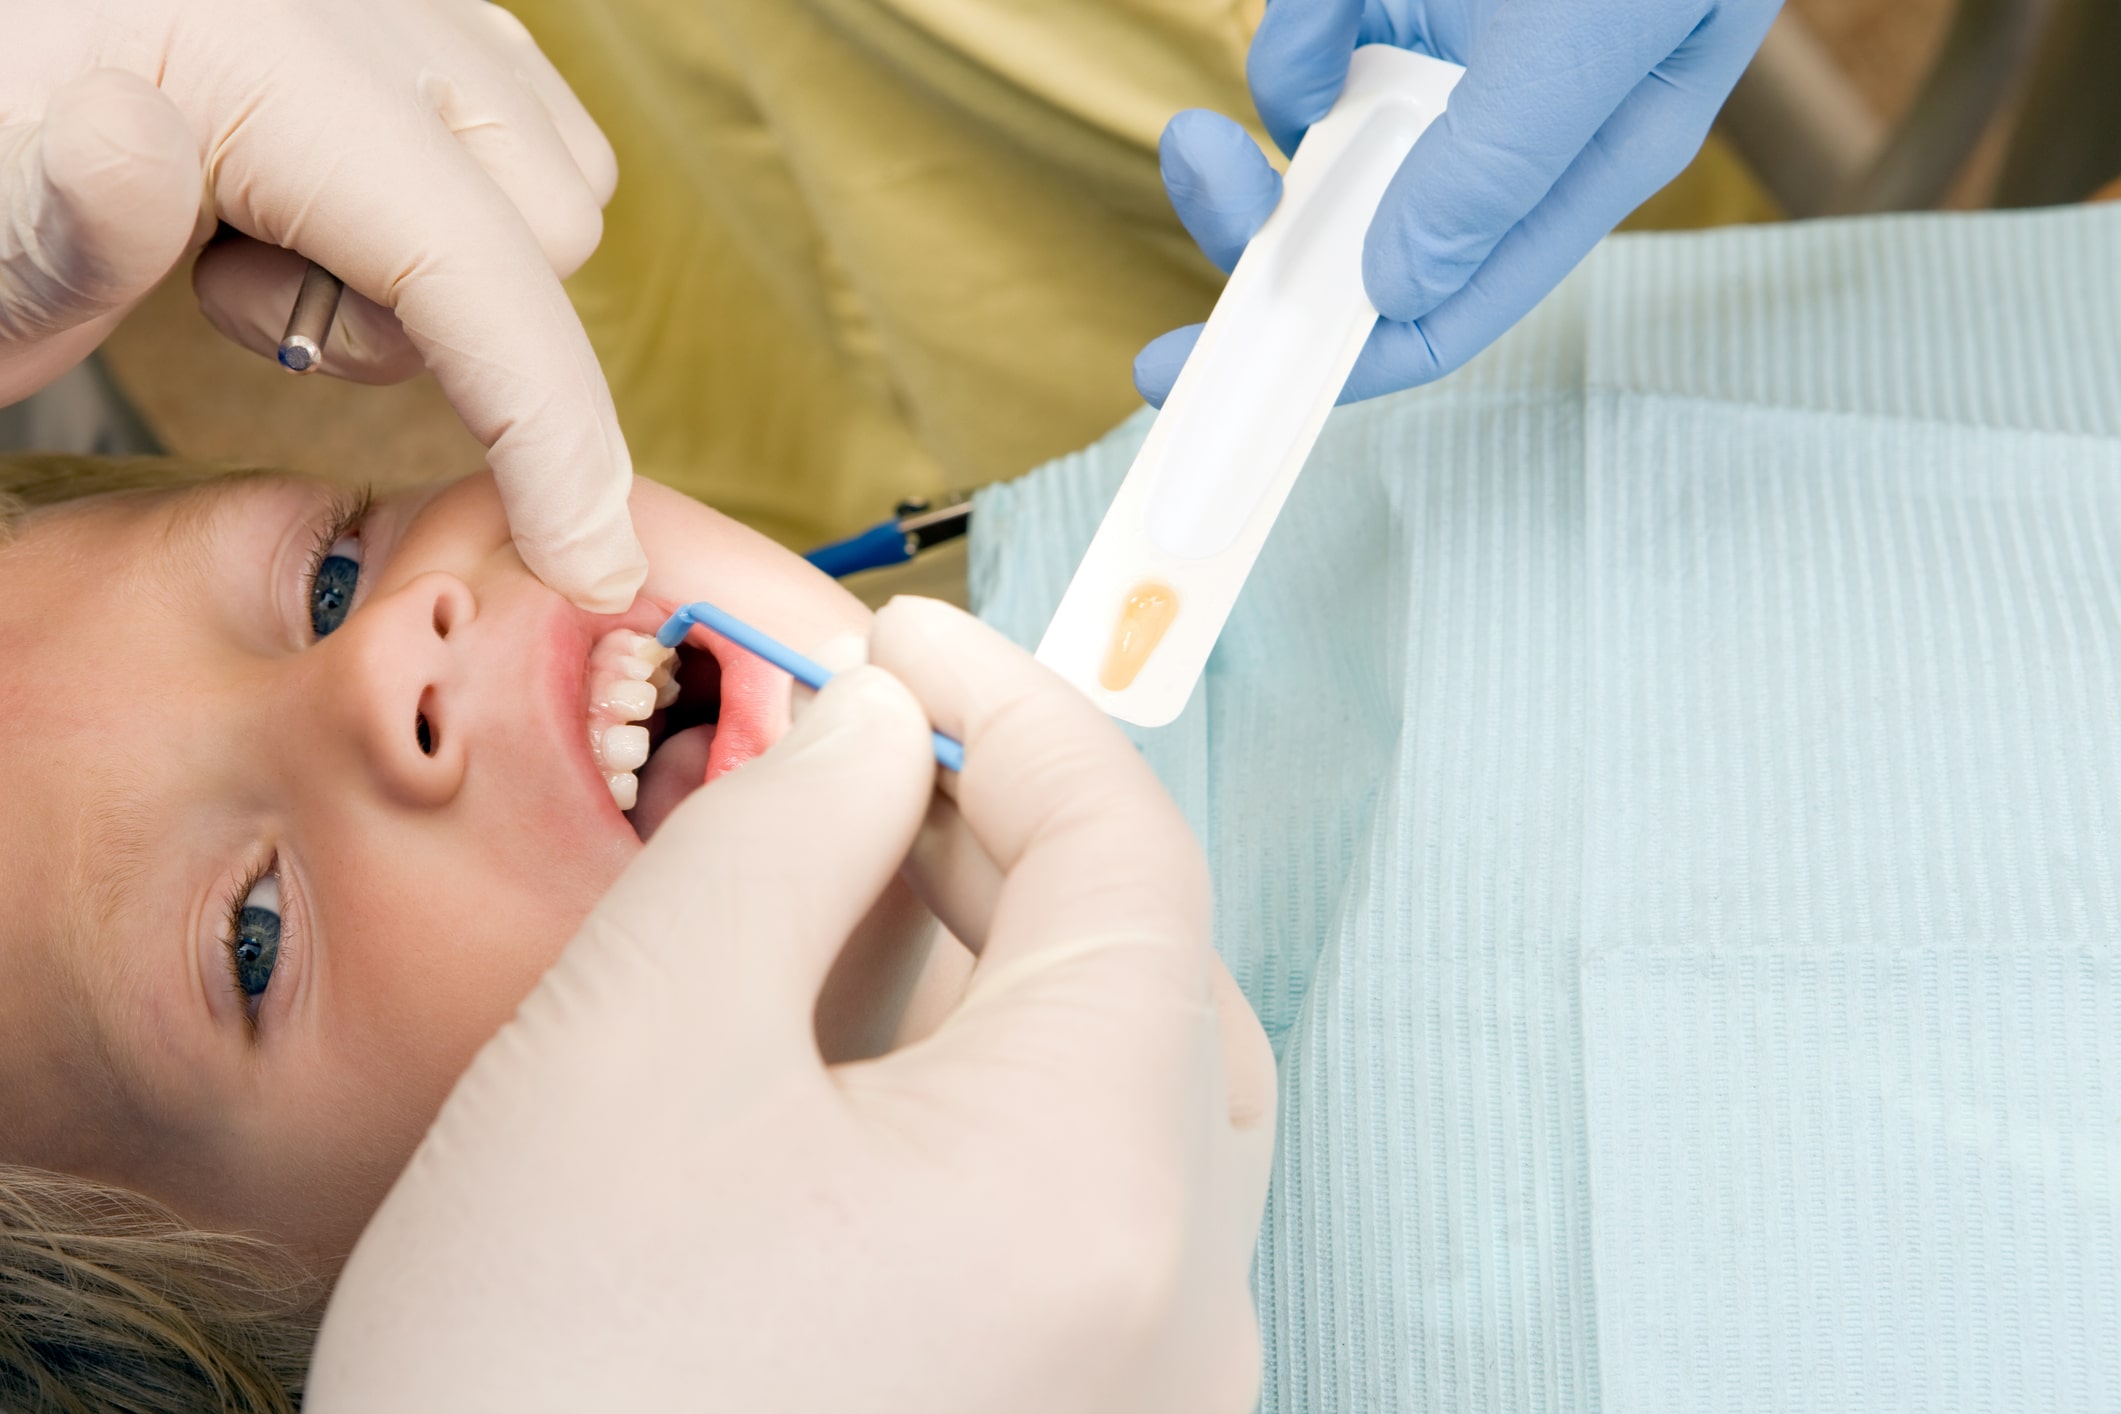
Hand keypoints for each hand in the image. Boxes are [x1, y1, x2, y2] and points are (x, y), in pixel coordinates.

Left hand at [0, 1, 642, 609]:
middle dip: (436, 328)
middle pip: (545, 232)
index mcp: (258, 44)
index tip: (593, 574)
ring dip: (448, 267)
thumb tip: (134, 144)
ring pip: (556, 179)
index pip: (476, 270)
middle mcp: (359, 0)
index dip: (553, 441)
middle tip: (232, 303)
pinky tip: (314, 203)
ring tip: (257, 243)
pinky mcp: (406, 9)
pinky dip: (466, 207)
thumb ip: (61, 222)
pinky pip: (528, 125)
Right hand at [306, 597, 1276, 1413]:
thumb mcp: (635, 1047)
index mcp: (1099, 1191)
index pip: (1134, 865)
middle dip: (1015, 841)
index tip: (906, 643)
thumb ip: (787, 835)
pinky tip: (857, 1062)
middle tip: (868, 759)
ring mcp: (1143, 1394)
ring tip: (838, 899)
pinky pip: (1084, 1215)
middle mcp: (1176, 1311)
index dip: (1018, 715)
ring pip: (1125, 1100)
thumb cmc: (535, 1389)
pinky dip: (994, 1099)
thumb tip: (877, 728)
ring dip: (1001, 968)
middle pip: (1153, 984)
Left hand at [1136, 0, 1779, 404]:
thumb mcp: (1598, 40)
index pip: (1441, 308)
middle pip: (1352, 225)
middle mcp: (1504, 124)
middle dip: (1263, 209)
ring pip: (1319, 111)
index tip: (1189, 370)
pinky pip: (1320, 20)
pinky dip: (1314, 1)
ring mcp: (1452, 44)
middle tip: (1201, 157)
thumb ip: (1500, 163)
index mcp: (1574, 169)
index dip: (1322, 357)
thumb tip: (1394, 289)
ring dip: (1294, 67)